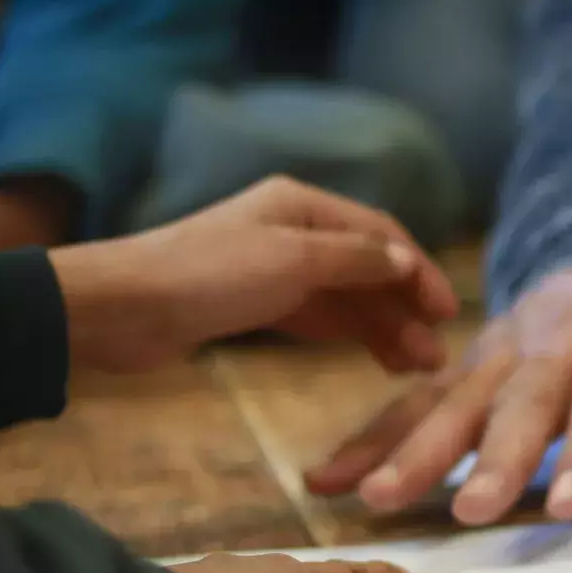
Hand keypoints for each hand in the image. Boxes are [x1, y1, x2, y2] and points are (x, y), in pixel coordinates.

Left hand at [49, 175, 458, 372]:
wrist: (124, 308)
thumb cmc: (208, 275)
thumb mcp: (292, 262)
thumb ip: (354, 261)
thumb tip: (405, 262)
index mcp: (302, 205)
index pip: (380, 234)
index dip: (418, 270)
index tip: (446, 311)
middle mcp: (292, 230)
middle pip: (366, 267)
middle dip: (404, 308)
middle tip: (435, 356)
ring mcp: (274, 267)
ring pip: (345, 296)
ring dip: (382, 327)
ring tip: (414, 367)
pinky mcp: (255, 303)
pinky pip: (318, 315)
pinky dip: (349, 334)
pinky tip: (373, 358)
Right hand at [305, 260, 571, 523]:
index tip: (567, 503)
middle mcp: (560, 334)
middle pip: (525, 398)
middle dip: (495, 455)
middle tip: (469, 510)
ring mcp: (507, 342)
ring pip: (456, 395)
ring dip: (414, 447)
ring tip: (375, 498)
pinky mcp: (472, 356)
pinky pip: (417, 394)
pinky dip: (372, 433)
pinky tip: (328, 478)